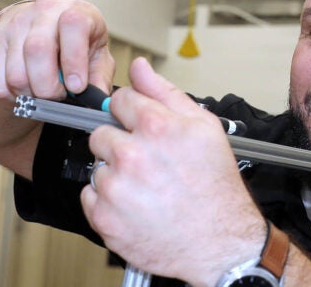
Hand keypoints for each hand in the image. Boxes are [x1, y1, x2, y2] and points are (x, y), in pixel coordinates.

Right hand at [0, 0, 114, 99]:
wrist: (43, 25)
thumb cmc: (76, 43)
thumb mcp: (97, 55)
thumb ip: (99, 78)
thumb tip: (97, 101)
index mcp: (77, 11)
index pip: (73, 26)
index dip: (74, 60)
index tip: (76, 87)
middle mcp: (45, 11)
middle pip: (37, 51)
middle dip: (48, 87)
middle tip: (58, 96)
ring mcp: (16, 23)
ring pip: (16, 73)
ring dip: (31, 94)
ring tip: (43, 91)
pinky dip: (12, 96)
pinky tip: (27, 89)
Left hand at [80, 58, 265, 285]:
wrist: (220, 242)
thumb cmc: (215, 187)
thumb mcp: (203, 127)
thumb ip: (165, 92)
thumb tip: (139, 67)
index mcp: (156, 127)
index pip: (119, 101)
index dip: (132, 114)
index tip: (143, 130)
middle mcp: (132, 155)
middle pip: (101, 134)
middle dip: (121, 145)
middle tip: (148, 164)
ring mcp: (115, 188)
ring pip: (97, 167)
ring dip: (115, 175)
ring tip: (146, 189)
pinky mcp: (104, 218)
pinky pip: (90, 197)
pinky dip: (107, 203)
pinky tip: (135, 206)